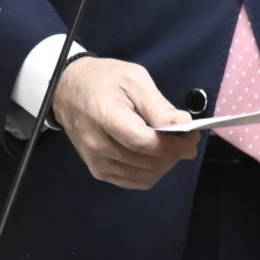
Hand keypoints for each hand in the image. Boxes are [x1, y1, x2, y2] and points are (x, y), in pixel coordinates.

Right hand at [50, 56, 200, 189]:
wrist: (68, 90)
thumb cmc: (102, 79)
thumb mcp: (133, 79)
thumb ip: (157, 104)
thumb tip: (183, 123)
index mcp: (104, 117)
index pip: (143, 142)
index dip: (172, 144)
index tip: (191, 136)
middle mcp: (97, 145)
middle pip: (147, 162)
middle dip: (175, 153)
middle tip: (188, 138)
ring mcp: (96, 161)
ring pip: (144, 176)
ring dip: (166, 164)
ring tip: (174, 145)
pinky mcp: (98, 171)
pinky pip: (134, 181)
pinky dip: (152, 171)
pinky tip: (158, 155)